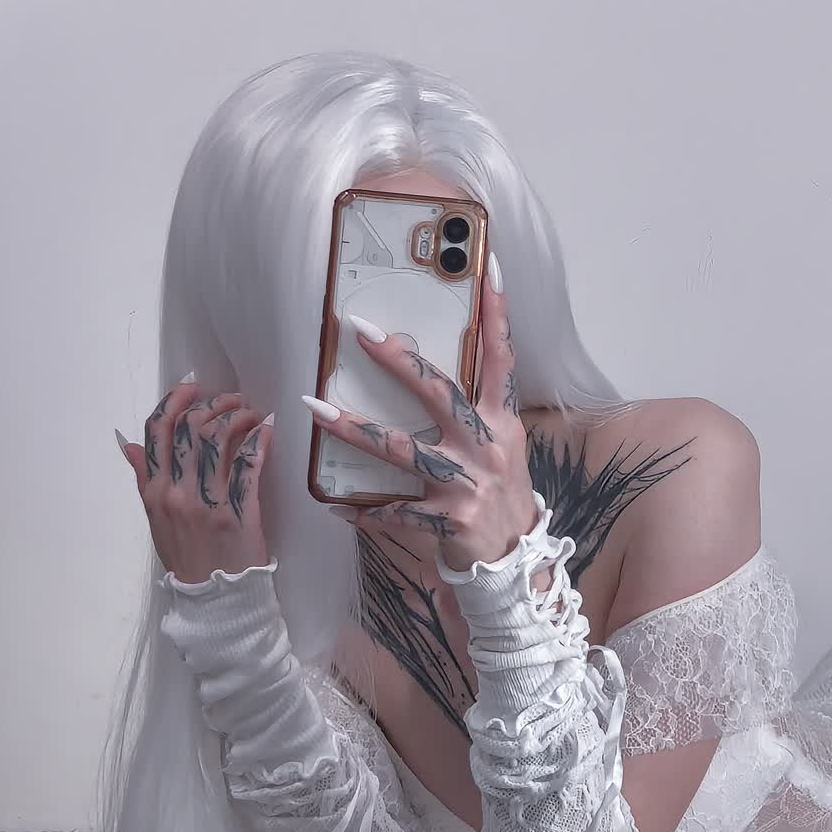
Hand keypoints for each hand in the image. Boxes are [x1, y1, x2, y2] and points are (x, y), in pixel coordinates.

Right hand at [116, 376, 273, 582]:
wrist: (213, 599)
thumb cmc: (186, 557)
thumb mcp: (155, 518)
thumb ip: (143, 478)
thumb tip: (128, 444)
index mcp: (154, 491)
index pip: (157, 432)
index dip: (174, 401)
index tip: (192, 387)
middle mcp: (177, 493)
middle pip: (190, 428)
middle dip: (213, 403)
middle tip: (231, 400)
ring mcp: (207, 503)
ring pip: (219, 440)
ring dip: (238, 417)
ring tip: (250, 414)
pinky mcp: (239, 513)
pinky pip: (249, 466)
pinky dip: (259, 441)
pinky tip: (266, 431)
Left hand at [304, 257, 532, 571]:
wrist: (515, 561)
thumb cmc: (500, 494)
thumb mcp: (500, 446)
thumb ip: (475, 411)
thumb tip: (428, 371)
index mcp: (502, 423)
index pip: (500, 360)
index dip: (497, 316)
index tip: (488, 271)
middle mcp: (485, 447)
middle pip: (440, 393)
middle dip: (399, 361)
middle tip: (363, 331)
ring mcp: (466, 484)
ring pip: (403, 450)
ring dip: (355, 429)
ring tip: (316, 410)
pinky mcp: (447, 521)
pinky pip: (396, 512)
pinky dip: (366, 511)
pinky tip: (337, 506)